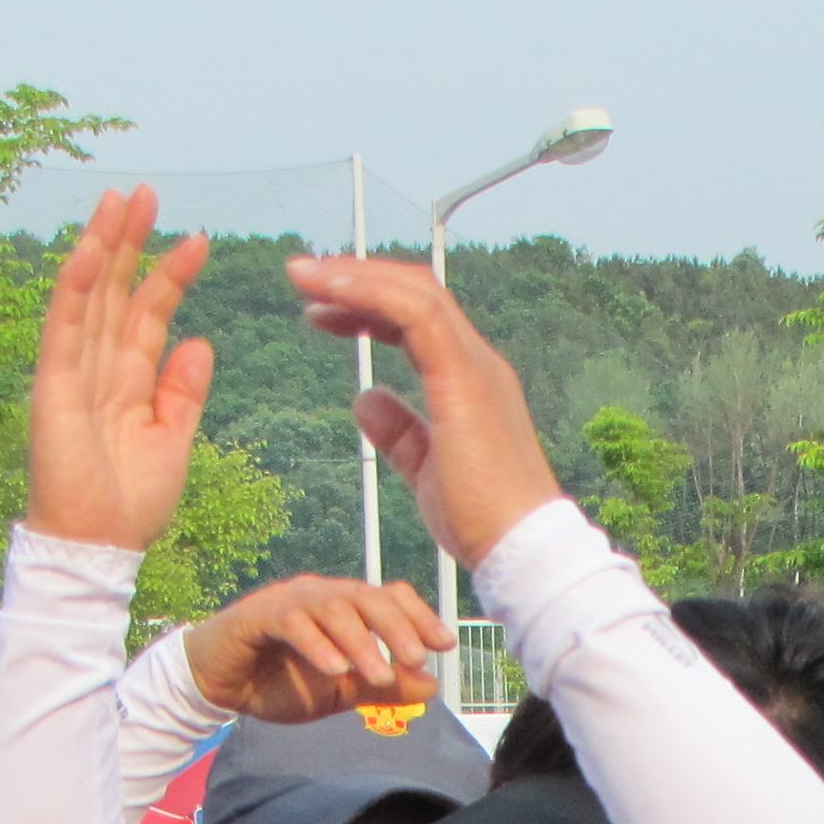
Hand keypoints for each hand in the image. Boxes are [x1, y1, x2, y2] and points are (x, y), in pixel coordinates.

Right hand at [25, 186, 215, 553]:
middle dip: (131, 240)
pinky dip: (74, 286)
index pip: (149, 313)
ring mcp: (74, 371)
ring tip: (121, 199)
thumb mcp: (174, 440)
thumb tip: (199, 339)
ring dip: (103, 245)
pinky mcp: (54, 384)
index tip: (198, 239)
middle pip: (116, 289)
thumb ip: (183, 391)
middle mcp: (100, 366)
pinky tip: (88, 249)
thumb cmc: (132, 503)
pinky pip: (64, 326)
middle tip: (147, 192)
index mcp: (130, 379)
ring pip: (90, 294)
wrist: (99, 544)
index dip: (171, 275)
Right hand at [180, 571, 456, 725]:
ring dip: (360, 642)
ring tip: (378, 675)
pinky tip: (335, 670)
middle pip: (366, 596)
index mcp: (345, 607)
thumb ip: (382, 688)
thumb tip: (431, 686)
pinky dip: (317, 646)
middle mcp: (321, 595)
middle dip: (396, 627)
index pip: (389, 597)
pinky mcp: (258, 614)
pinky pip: (293, 622)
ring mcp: (290, 600)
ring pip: (333, 608)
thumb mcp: (341, 692)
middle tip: (416, 659)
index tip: (445, 645)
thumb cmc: (281, 682)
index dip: (418, 616)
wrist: (221, 687)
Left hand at [281, 255, 567, 572]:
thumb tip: (364, 399)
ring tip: (304, 275)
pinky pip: (416, 314)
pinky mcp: (464, 377)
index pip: (417, 318)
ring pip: (415, 292)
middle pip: (415, 293)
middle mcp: (477, 362)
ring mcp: (474, 366)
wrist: (521, 547)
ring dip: (356, 276)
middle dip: (357, 277)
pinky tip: (331, 293)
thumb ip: (399, 433)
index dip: (368, 305)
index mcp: (469, 380)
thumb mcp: (426, 470)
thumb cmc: (482, 521)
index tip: (320, 311)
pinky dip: (371, 294)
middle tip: (302, 278)